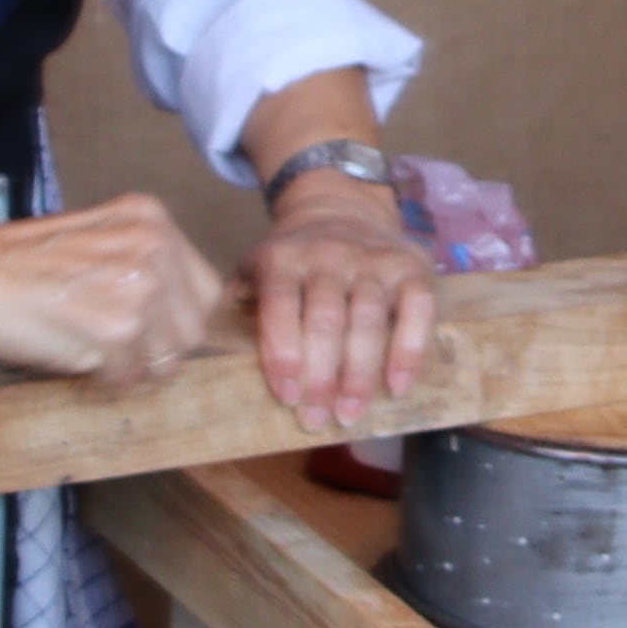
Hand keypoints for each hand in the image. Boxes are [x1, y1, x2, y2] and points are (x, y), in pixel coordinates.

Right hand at [0, 194, 225, 392]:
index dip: (176, 320)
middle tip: (119, 350)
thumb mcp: (101, 240)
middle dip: (159, 349)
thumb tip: (177, 317)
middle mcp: (155, 246)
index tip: (148, 330)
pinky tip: (78, 356)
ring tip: (94, 350)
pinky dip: (106, 378)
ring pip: (167, 357)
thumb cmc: (24, 262)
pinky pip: (131, 375)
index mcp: (152, 219)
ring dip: (132, 366)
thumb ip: (143, 265)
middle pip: (193, 327)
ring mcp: (140, 286)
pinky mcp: (118, 327)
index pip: (204, 290)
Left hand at [246, 172, 441, 430]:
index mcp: (283, 258)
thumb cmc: (293, 257)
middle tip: (316, 419)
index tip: (286, 396)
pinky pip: (417, 311)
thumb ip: (236, 301)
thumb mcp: (254, 266)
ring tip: (350, 414)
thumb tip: (210, 344)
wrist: (344, 208)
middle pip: (326, 319)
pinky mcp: (412, 268)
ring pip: (368, 319)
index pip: (280, 305)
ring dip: (359, 374)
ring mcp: (373, 261)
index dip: (282, 352)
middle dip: (321, 375)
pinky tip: (396, 386)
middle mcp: (329, 255)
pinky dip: (408, 350)